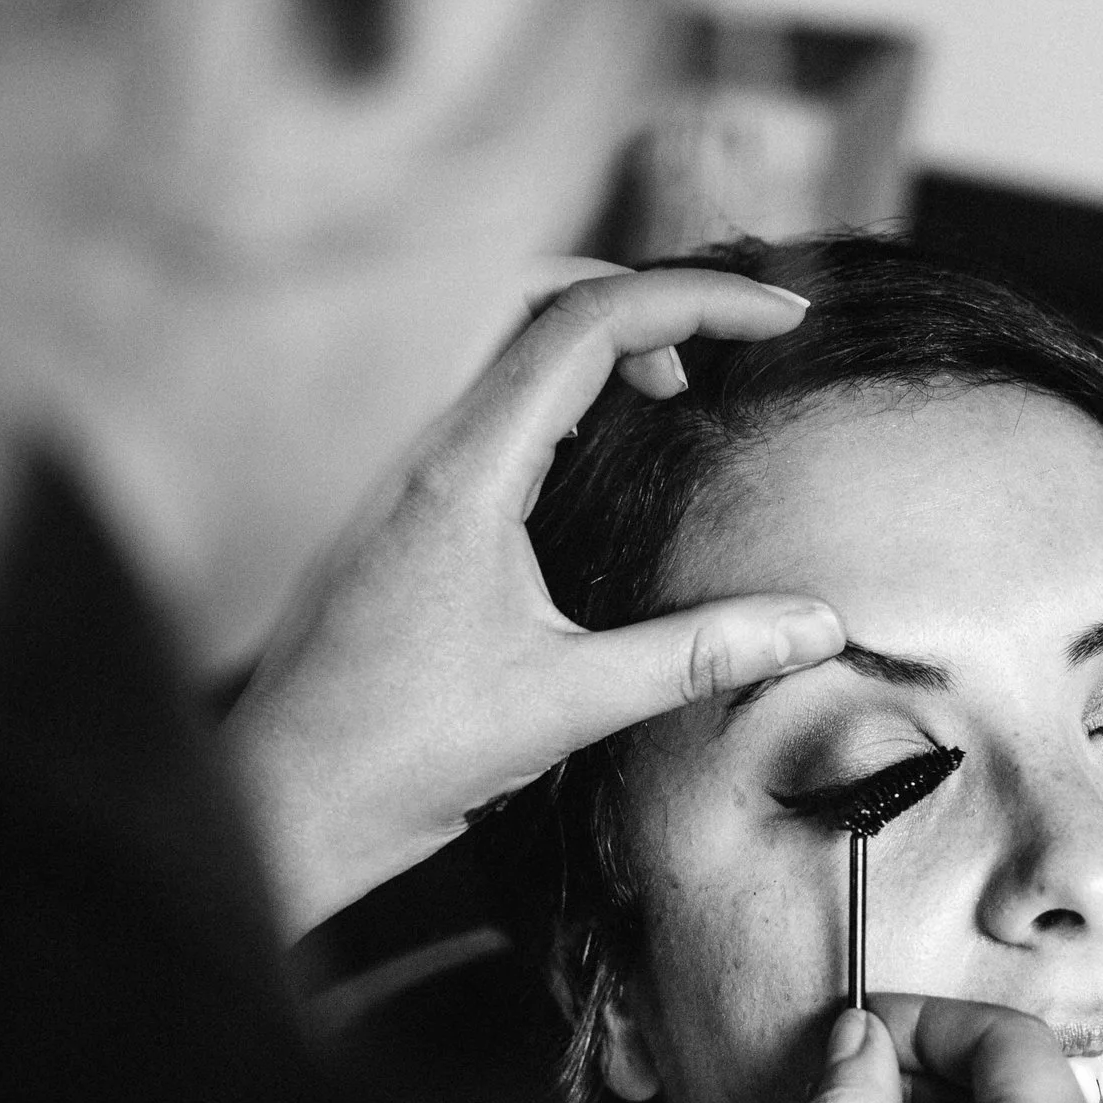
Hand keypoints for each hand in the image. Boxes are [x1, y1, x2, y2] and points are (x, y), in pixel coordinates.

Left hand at [224, 261, 840, 937]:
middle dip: (646, 298)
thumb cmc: (401, 756)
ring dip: (599, 344)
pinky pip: (483, 405)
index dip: (698, 300)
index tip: (781, 320)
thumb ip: (701, 654)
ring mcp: (404, 477)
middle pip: (538, 300)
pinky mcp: (400, 511)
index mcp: (467, 474)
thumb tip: (815, 625)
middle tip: (725, 348)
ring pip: (503, 348)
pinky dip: (558, 394)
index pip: (589, 323)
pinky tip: (597, 458)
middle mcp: (426, 453)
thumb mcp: (572, 704)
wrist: (287, 804)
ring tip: (677, 392)